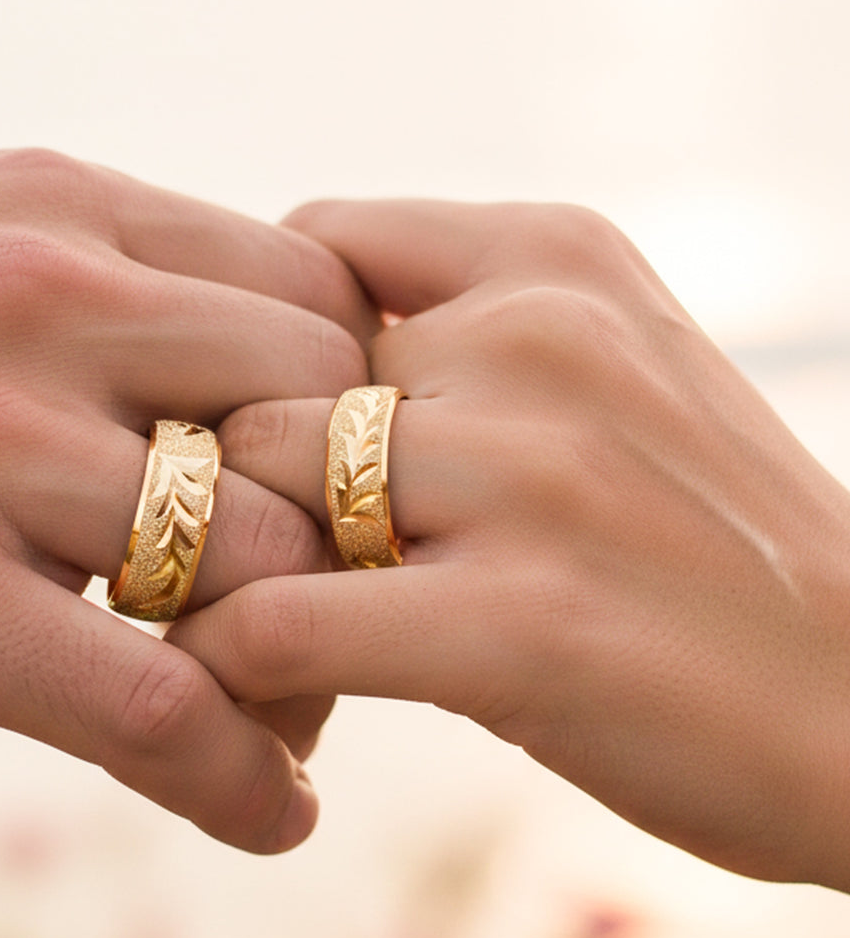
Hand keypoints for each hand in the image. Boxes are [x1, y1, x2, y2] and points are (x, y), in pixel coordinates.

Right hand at [0, 150, 374, 852]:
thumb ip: (119, 285)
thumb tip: (273, 367)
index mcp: (64, 211)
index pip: (311, 300)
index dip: (362, 406)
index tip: (352, 482)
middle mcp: (38, 304)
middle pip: (313, 419)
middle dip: (354, 527)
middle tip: (339, 602)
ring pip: (256, 558)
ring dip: (307, 661)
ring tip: (291, 712)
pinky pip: (151, 700)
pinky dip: (236, 774)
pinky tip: (271, 811)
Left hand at [169, 199, 849, 887]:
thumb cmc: (700, 547)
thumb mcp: (605, 380)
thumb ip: (457, 344)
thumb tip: (274, 377)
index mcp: (557, 258)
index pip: (312, 249)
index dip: (265, 352)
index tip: (271, 436)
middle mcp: (542, 338)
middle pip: (269, 386)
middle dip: (250, 480)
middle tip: (252, 557)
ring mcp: (533, 475)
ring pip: (259, 490)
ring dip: (236, 568)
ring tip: (267, 625)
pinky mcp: (520, 624)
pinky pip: (280, 620)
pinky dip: (238, 658)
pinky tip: (270, 688)